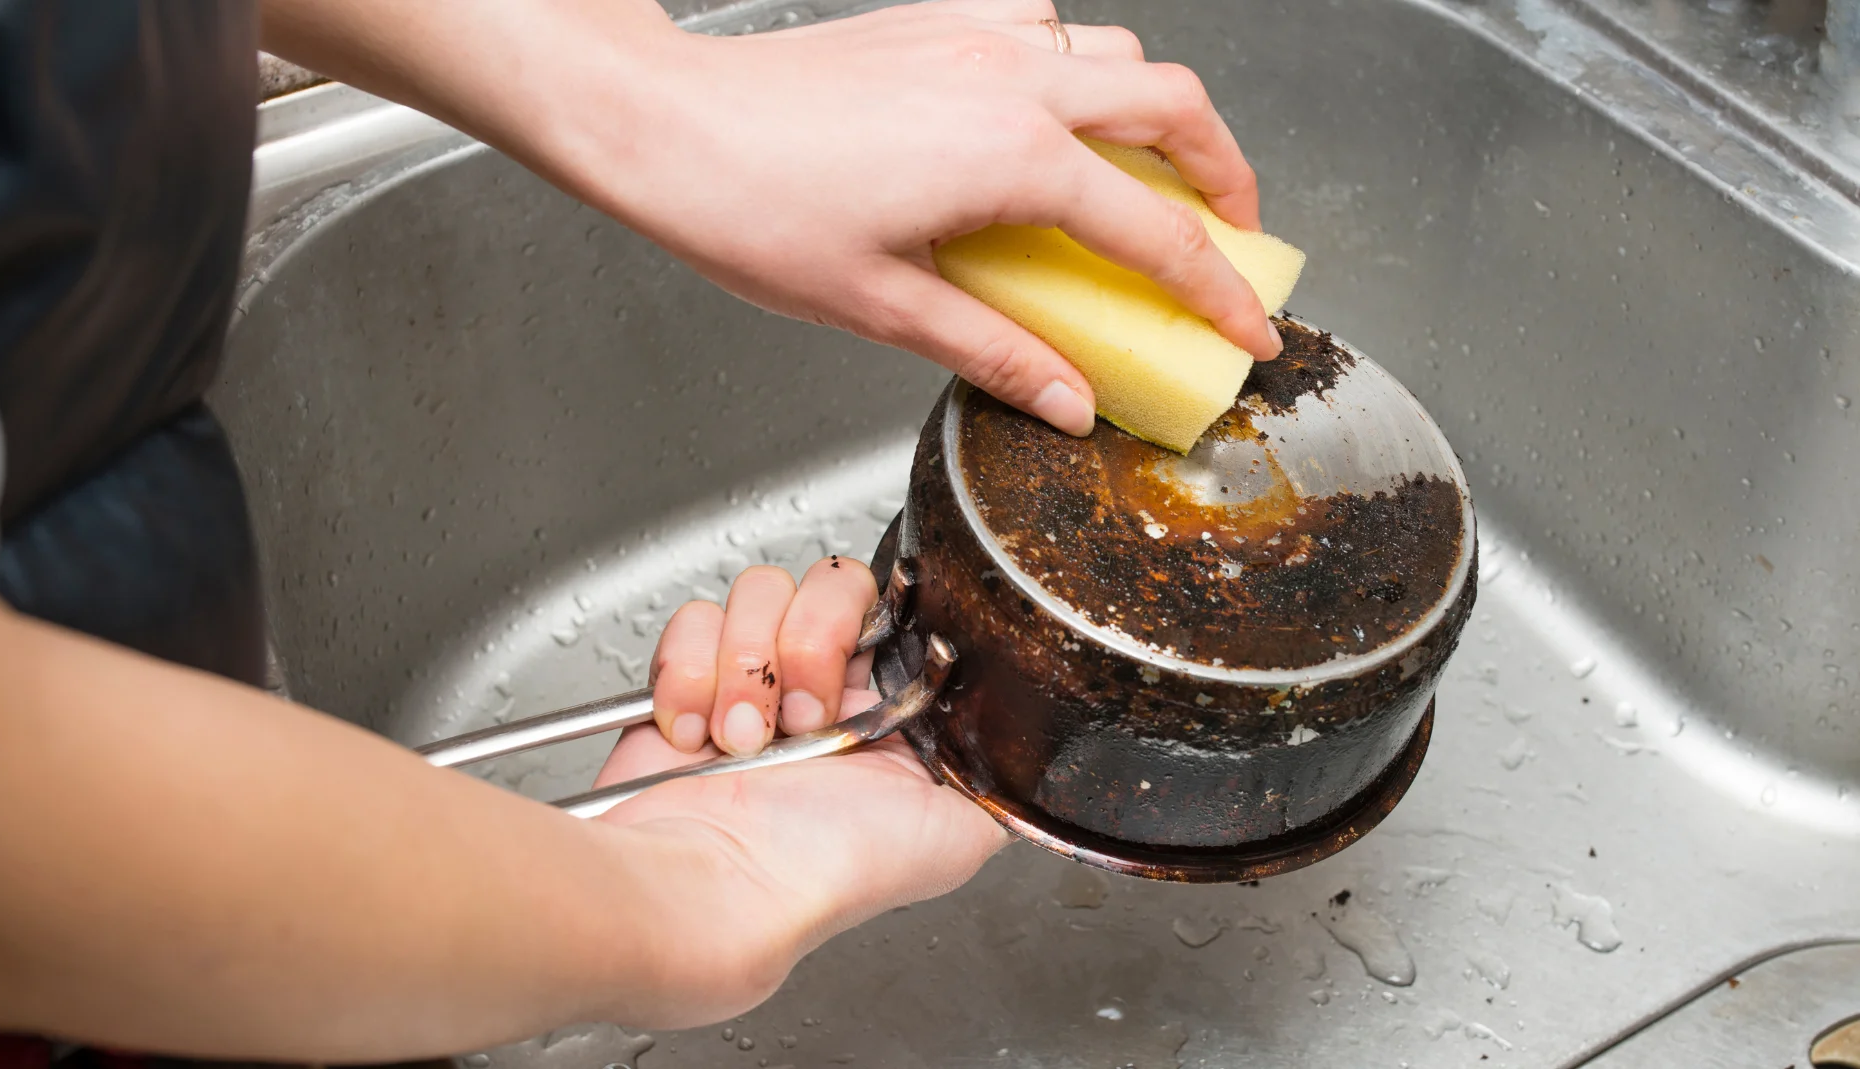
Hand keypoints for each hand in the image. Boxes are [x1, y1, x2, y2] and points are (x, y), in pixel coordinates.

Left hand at [529, 0, 1280, 435]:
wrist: (666, 122)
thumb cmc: (750, 209)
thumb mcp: (882, 306)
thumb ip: (993, 352)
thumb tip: (1067, 402)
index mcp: (1012, 159)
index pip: (1156, 234)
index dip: (1216, 290)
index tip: (1250, 328)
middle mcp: (1012, 79)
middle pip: (1175, 105)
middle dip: (1226, 171)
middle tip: (1234, 233)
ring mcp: (977, 35)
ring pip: (1118, 51)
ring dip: (1157, 111)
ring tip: (1153, 175)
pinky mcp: (938, 19)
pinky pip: (1045, 24)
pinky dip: (1076, 65)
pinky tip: (1048, 115)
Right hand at [588, 558, 1006, 1024]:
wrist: (724, 888)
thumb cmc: (830, 872)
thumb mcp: (960, 832)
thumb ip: (1000, 772)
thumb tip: (1027, 740)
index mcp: (888, 710)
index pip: (897, 609)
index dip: (876, 623)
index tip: (862, 663)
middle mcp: (824, 688)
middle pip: (829, 584)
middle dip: (811, 641)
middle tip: (803, 716)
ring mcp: (754, 680)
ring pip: (759, 592)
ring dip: (747, 665)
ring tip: (744, 738)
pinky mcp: (687, 681)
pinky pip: (693, 622)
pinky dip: (689, 675)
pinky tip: (696, 735)